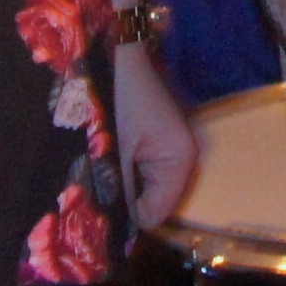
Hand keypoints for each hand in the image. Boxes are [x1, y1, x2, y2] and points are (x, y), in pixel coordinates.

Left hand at [108, 33, 199, 234]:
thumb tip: (122, 229)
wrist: (127, 55)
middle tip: (98, 192)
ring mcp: (178, 148)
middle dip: (128, 202)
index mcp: (180, 161)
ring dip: (128, 187)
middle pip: (156, 202)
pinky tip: (114, 161)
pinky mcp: (167, 141)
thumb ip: (122, 193)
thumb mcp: (116, 151)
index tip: (101, 208)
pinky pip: (151, 172)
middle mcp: (187, 158)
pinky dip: (132, 172)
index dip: (127, 217)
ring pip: (151, 188)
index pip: (155, 214)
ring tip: (103, 174)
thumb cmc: (121, 99)